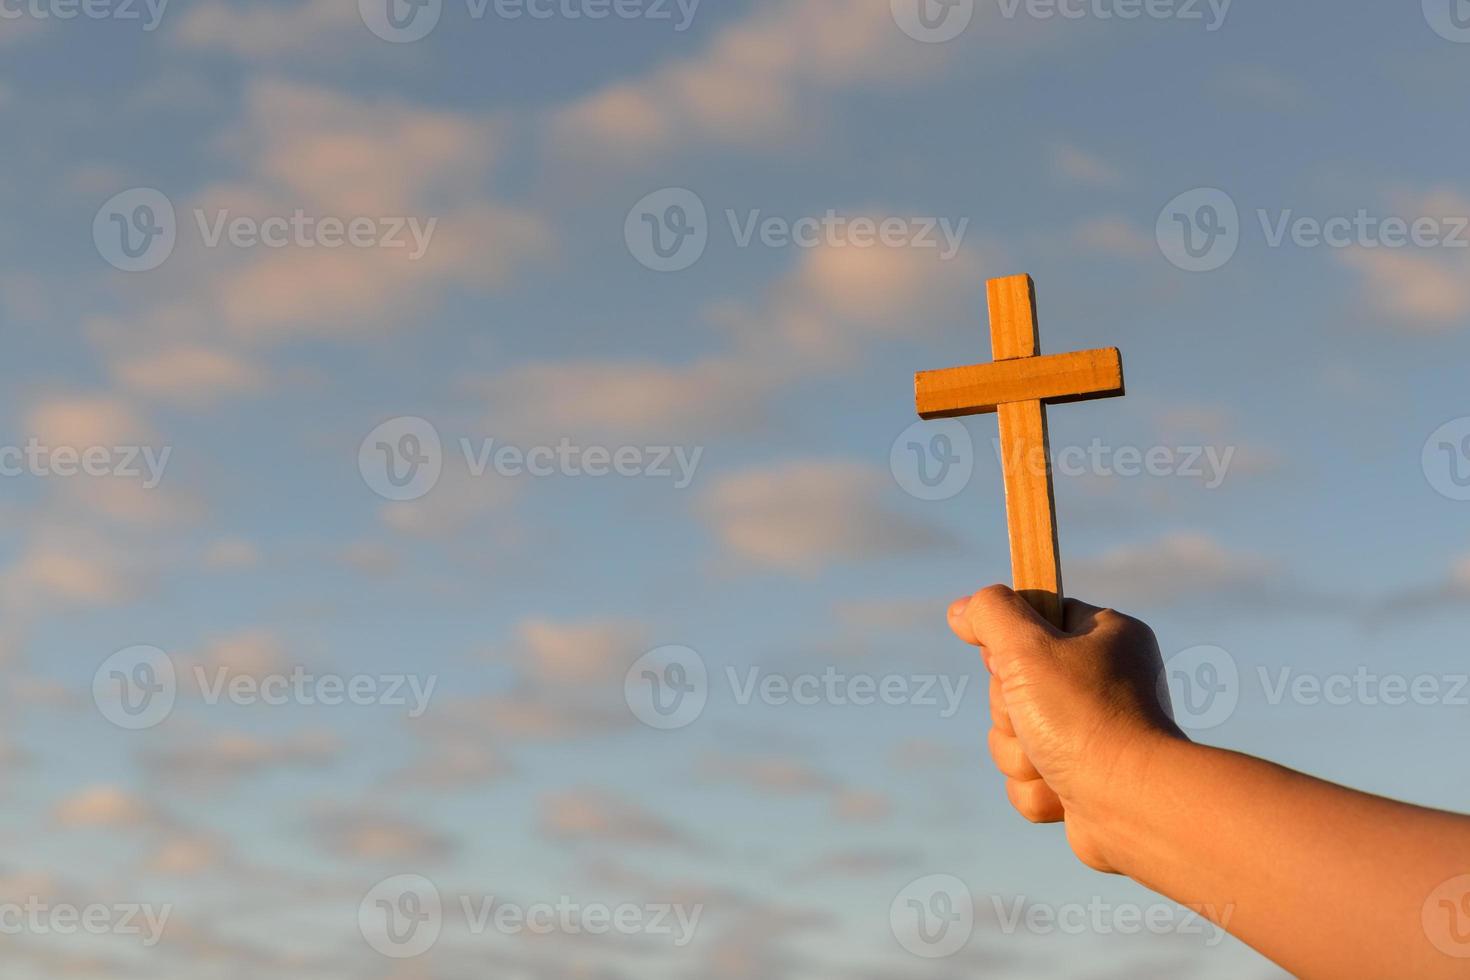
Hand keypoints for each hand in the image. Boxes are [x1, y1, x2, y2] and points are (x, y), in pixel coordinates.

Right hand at [948, 585, 1185, 871]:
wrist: (1131, 805)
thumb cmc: (1083, 717)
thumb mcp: (1027, 646)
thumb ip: (990, 612)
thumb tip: (962, 610)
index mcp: (1106, 637)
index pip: (1036, 619)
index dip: (1010, 644)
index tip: (1010, 661)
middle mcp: (1105, 682)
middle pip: (1014, 684)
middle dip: (1009, 711)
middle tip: (1036, 717)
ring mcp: (1094, 733)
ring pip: (1015, 735)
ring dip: (1018, 754)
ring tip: (1051, 762)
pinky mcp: (1084, 780)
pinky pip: (1029, 777)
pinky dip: (1035, 788)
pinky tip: (1061, 792)